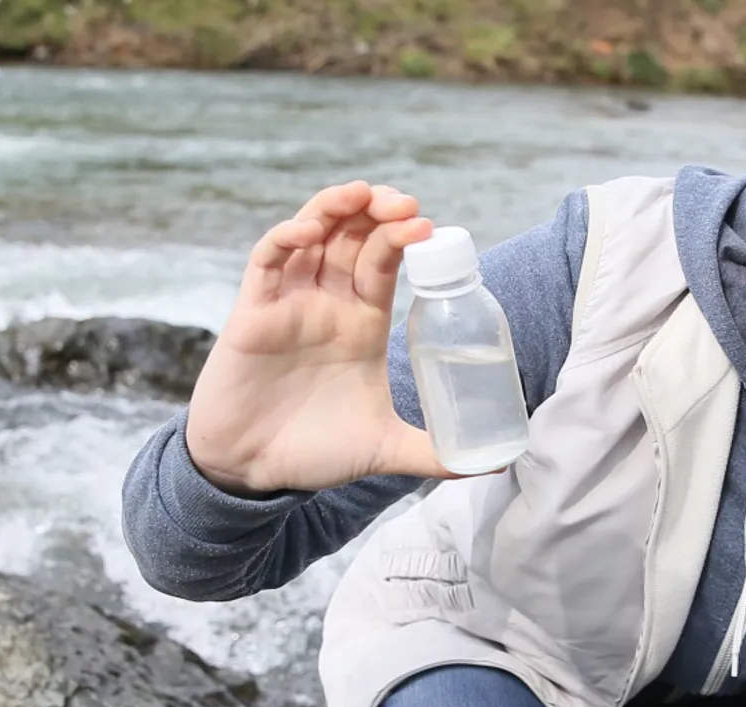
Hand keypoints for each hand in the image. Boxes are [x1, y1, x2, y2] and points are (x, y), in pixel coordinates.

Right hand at [185, 180, 456, 494]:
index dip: (404, 238)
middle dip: (378, 212)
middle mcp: (327, 303)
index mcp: (361, 323)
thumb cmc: (314, 453)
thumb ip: (434, 452)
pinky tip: (309, 231)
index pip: (385, 262)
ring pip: (311, 234)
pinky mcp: (252, 312)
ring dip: (335, 208)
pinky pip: (266, 260)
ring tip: (363, 194)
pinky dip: (285, 237)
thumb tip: (492, 465)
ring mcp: (289, 302)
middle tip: (405, 205)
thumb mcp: (384, 449)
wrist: (252, 472)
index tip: (428, 228)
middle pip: (353, 235)